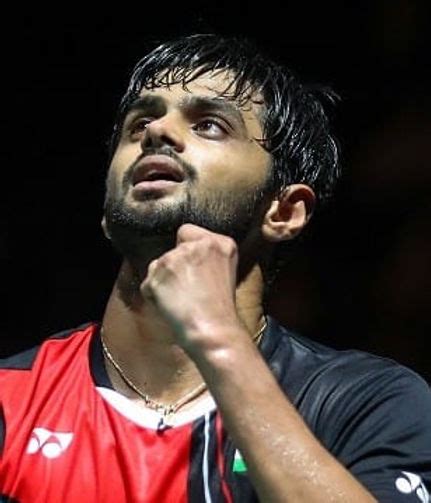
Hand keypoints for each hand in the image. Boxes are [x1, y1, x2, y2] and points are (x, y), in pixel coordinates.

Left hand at [140, 223, 243, 353]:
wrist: (214, 332)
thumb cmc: (221, 312)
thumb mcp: (225, 274)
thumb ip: (206, 258)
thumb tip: (183, 259)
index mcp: (221, 243)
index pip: (188, 232)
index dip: (188, 253)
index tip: (196, 273)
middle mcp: (198, 244)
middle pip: (172, 250)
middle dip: (174, 268)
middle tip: (189, 292)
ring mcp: (176, 257)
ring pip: (157, 266)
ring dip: (163, 283)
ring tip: (181, 303)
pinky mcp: (158, 273)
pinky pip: (147, 285)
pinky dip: (154, 297)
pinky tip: (171, 308)